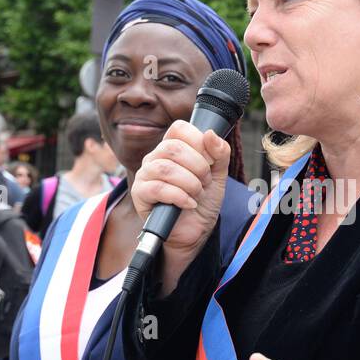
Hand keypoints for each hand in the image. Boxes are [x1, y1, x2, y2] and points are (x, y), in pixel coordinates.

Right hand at [131, 122, 229, 275]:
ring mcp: (145, 175)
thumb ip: (220, 153)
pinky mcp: (140, 194)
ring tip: (197, 194)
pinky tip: (188, 204)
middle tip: (204, 181)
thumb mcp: (218, 175)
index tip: (210, 160)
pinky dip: (180, 197)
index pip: (179, 128)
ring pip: (165, 168)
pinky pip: (158, 188)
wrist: (195, 231)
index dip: (198, 141)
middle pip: (173, 147)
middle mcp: (155, 157)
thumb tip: (211, 133)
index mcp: (172, 147)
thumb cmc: (202, 200)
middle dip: (197, 166)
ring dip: (189, 183)